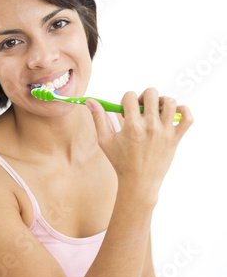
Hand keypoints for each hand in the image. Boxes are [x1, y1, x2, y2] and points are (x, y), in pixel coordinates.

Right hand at [86, 88, 193, 202]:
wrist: (139, 183)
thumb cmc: (121, 162)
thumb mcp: (105, 140)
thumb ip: (98, 118)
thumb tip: (90, 101)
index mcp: (132, 125)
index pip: (130, 96)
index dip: (126, 100)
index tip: (126, 111)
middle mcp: (150, 126)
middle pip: (151, 94)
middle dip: (143, 97)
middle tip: (141, 109)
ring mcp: (165, 131)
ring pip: (169, 102)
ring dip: (161, 102)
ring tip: (155, 111)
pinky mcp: (176, 138)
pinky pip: (187, 117)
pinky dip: (183, 111)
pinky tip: (173, 114)